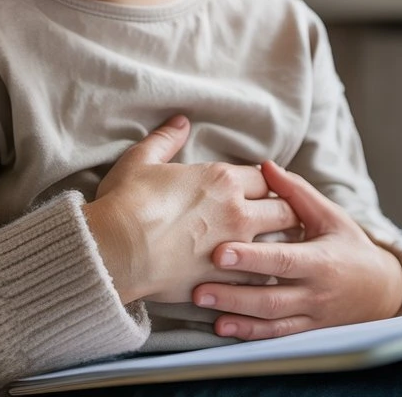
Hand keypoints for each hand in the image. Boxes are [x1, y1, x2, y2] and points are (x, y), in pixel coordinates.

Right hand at [84, 117, 300, 304]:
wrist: (118, 250)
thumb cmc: (127, 201)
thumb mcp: (142, 159)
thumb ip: (166, 138)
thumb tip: (180, 121)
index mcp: (222, 180)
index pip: (264, 177)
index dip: (264, 182)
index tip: (260, 188)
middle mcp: (237, 212)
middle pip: (283, 211)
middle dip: (284, 211)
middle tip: (278, 217)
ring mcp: (236, 249)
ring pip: (280, 246)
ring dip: (279, 245)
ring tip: (274, 249)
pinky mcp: (227, 280)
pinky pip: (261, 278)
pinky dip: (262, 275)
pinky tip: (254, 275)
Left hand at [192, 161, 401, 339]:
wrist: (382, 290)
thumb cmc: (348, 244)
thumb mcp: (329, 215)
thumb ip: (296, 191)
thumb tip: (266, 166)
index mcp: (321, 261)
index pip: (283, 260)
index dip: (251, 259)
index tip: (219, 252)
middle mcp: (316, 293)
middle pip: (271, 298)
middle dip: (233, 294)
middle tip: (198, 287)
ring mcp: (311, 316)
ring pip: (270, 320)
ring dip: (235, 315)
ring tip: (202, 303)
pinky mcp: (306, 330)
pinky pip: (276, 335)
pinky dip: (249, 333)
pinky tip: (223, 327)